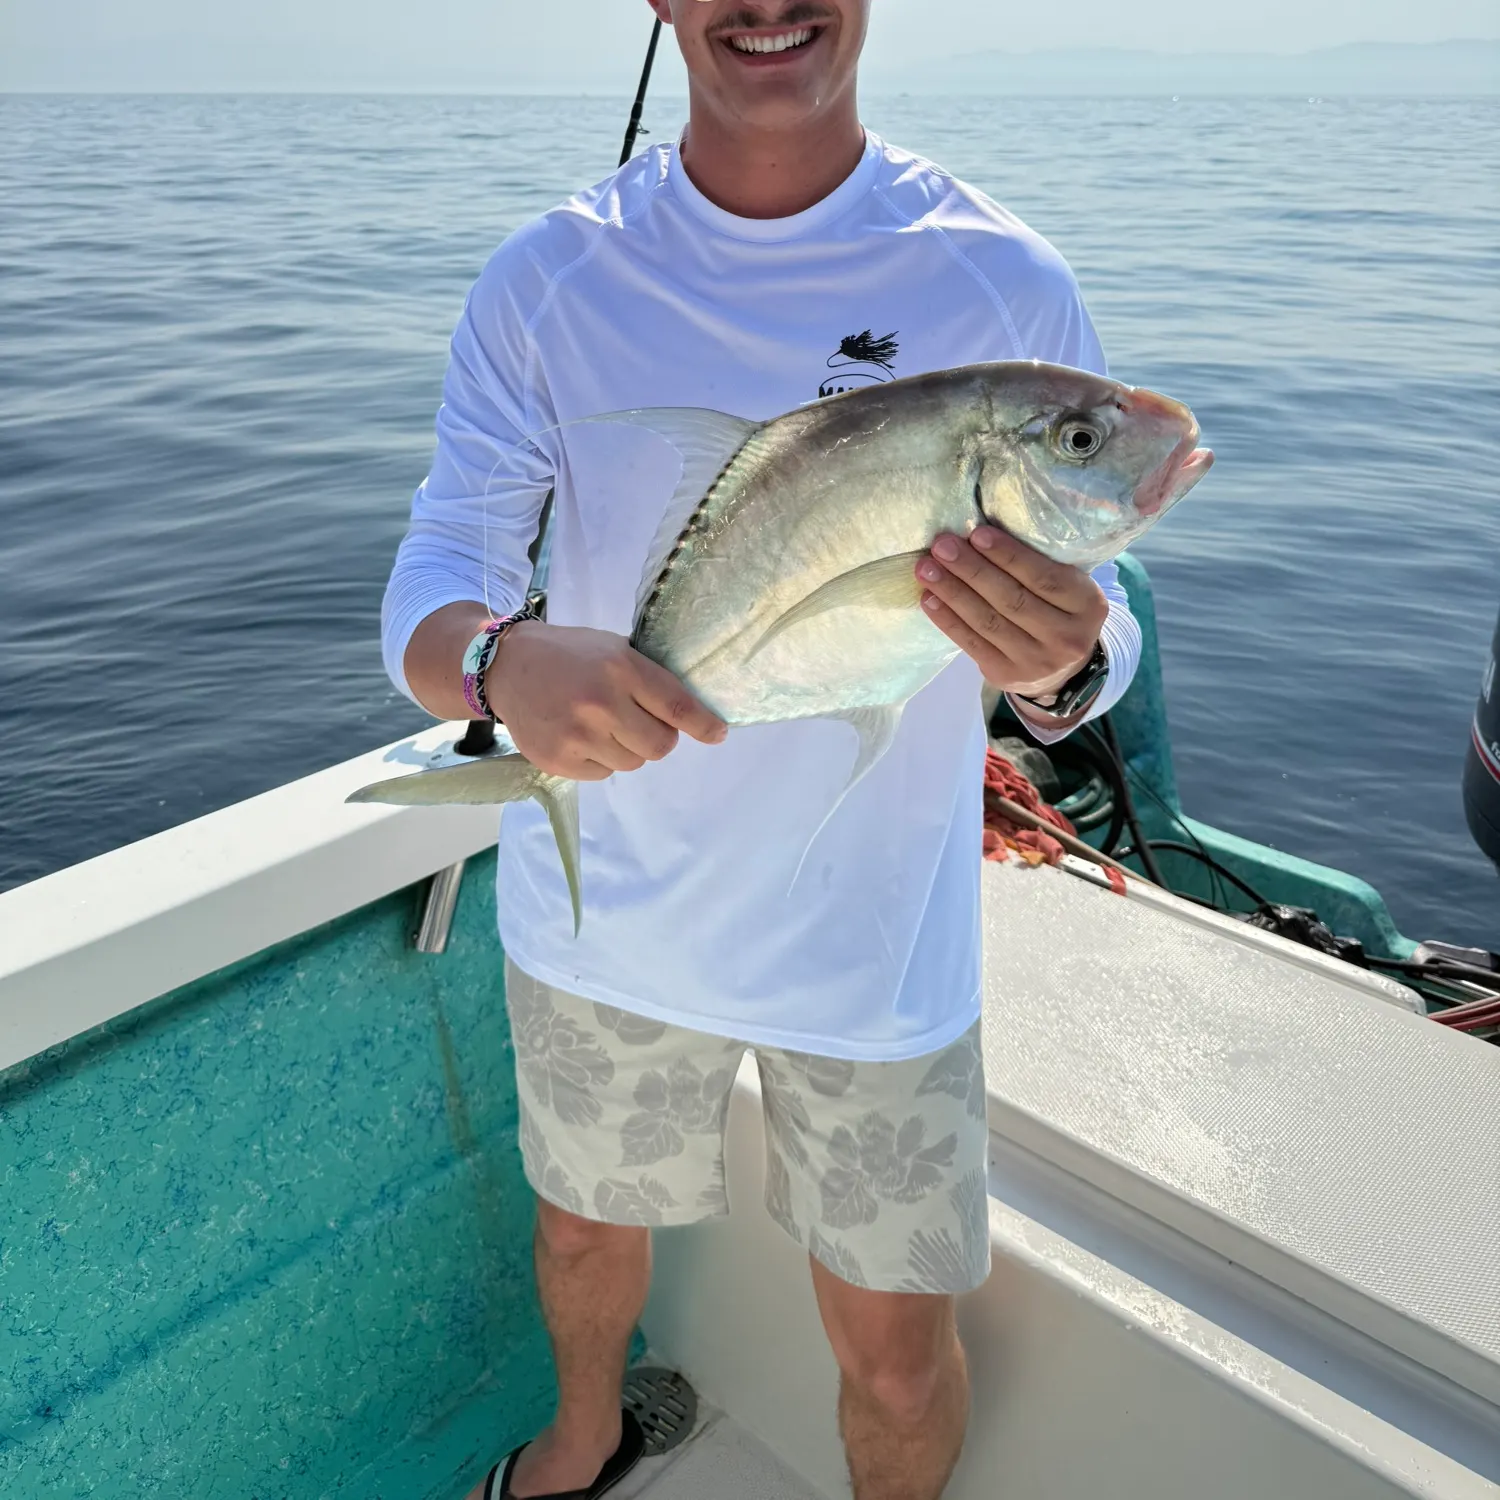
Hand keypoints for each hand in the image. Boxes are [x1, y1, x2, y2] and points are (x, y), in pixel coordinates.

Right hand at [486, 622, 726, 780]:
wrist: (505, 667)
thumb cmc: (568, 654)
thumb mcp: (612, 648)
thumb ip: (646, 678)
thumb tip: (690, 714)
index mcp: (620, 668)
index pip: (676, 706)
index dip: (703, 724)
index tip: (718, 734)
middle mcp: (601, 703)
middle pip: (660, 746)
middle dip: (658, 736)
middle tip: (638, 721)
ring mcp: (577, 735)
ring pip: (632, 763)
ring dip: (627, 749)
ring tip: (602, 725)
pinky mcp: (558, 760)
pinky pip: (603, 774)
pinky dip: (600, 760)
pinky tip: (580, 736)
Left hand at [915, 526, 1106, 693]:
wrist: (1063, 671)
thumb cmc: (1059, 612)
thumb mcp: (1070, 589)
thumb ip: (1042, 565)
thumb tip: (982, 533)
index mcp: (1088, 606)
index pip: (1045, 578)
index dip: (1009, 556)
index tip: (977, 534)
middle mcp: (1066, 638)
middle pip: (1012, 599)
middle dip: (972, 570)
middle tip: (942, 546)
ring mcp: (1036, 662)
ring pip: (988, 621)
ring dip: (952, 592)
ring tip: (927, 568)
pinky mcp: (1007, 676)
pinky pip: (972, 644)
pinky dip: (947, 619)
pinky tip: (929, 598)